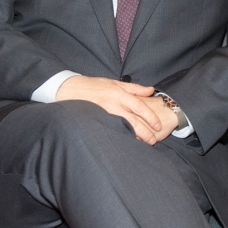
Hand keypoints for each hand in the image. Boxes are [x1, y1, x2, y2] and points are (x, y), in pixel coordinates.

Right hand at [56, 76, 177, 143]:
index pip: (139, 106)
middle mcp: (113, 103)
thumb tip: (151, 90)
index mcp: (119, 93)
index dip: (150, 117)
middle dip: (145, 132)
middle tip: (154, 140)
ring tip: (143, 144)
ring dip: (135, 136)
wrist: (69, 89)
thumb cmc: (93, 86)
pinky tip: (127, 142)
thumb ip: (134, 88)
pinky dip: (120, 136)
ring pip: (124, 127)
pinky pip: (112, 130)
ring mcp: (104, 113)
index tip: (158, 126)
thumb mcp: (114, 83)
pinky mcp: (96, 120)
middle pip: (133, 120)